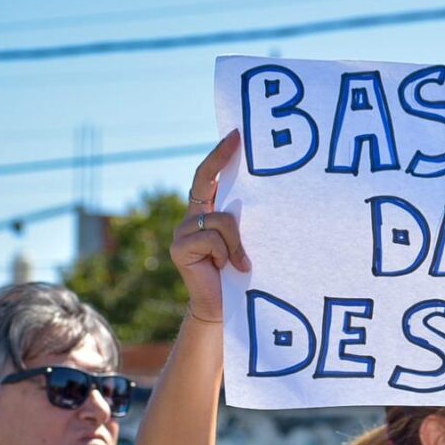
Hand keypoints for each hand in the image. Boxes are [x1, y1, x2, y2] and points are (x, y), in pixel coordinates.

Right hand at [172, 130, 248, 322]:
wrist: (225, 309)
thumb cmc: (240, 275)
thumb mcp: (244, 241)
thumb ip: (242, 220)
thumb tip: (265, 193)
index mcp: (206, 213)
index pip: (208, 176)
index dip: (219, 155)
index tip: (236, 135)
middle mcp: (191, 218)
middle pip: (204, 181)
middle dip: (221, 157)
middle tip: (239, 139)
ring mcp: (182, 232)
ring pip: (221, 219)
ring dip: (237, 242)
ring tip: (240, 263)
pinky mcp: (179, 248)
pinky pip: (213, 237)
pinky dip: (227, 253)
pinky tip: (227, 269)